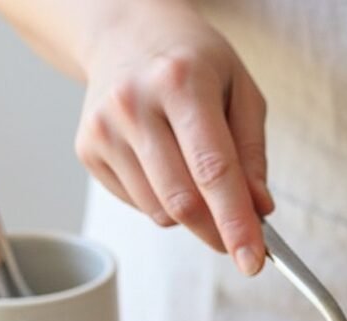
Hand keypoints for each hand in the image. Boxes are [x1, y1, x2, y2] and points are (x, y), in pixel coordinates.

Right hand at [75, 2, 271, 273]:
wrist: (124, 31)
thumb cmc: (191, 62)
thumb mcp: (239, 90)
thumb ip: (252, 154)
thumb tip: (259, 210)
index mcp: (181, 82)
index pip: (212, 171)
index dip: (235, 223)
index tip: (253, 262)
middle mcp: (135, 103)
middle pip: (182, 201)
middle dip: (217, 233)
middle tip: (237, 240)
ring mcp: (105, 128)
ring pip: (159, 212)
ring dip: (189, 214)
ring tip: (192, 171)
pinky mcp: (87, 148)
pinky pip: (138, 205)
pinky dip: (161, 201)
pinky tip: (162, 163)